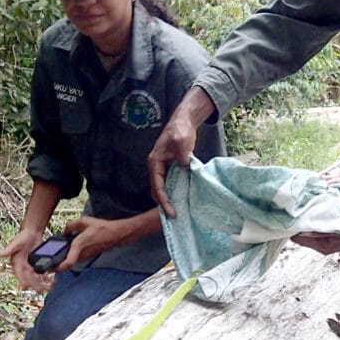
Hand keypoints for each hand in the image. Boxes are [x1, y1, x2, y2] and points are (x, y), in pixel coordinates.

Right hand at [0, 227, 54, 292]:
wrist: (32, 233)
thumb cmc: (22, 237)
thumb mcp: (16, 242)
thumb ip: (10, 249)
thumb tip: (0, 254)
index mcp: (16, 264)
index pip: (19, 275)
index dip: (22, 280)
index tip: (26, 287)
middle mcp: (23, 267)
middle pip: (29, 279)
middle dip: (35, 285)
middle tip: (41, 290)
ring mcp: (31, 267)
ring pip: (36, 279)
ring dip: (42, 284)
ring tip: (50, 288)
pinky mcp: (38, 265)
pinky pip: (42, 274)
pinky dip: (47, 278)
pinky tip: (53, 281)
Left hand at [53, 216, 116, 271]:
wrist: (115, 234)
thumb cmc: (101, 228)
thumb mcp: (84, 221)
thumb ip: (71, 225)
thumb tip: (64, 231)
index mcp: (79, 245)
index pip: (68, 263)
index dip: (58, 268)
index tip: (51, 268)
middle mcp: (82, 253)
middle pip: (67, 264)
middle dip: (57, 264)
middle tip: (48, 262)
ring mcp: (86, 256)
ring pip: (72, 261)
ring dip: (64, 259)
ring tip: (56, 255)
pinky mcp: (89, 255)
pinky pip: (77, 257)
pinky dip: (71, 255)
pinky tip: (69, 249)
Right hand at [148, 87, 215, 216]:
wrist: (185, 121)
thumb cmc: (181, 130)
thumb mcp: (181, 142)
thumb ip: (182, 156)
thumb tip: (184, 169)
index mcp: (155, 162)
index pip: (157, 187)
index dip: (164, 201)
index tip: (172, 212)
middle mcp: (157, 167)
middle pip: (158, 190)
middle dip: (165, 204)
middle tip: (174, 217)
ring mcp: (164, 167)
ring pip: (164, 188)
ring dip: (169, 199)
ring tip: (177, 212)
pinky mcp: (172, 167)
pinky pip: (171, 183)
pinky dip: (175, 192)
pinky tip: (183, 199)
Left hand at [292, 196, 339, 254]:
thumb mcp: (338, 226)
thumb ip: (321, 229)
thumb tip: (303, 232)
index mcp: (324, 247)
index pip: (300, 241)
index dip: (294, 229)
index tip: (289, 219)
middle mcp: (324, 247)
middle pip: (302, 237)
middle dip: (299, 226)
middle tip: (294, 213)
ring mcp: (326, 241)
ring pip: (308, 232)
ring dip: (305, 223)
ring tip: (301, 212)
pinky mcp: (329, 235)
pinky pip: (315, 229)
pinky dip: (312, 222)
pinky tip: (311, 214)